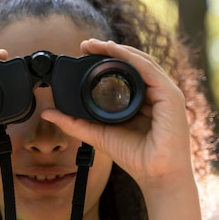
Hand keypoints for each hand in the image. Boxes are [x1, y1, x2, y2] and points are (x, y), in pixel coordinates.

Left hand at [41, 39, 193, 192]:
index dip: (106, 60)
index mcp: (143, 100)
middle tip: (86, 44)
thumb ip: (74, 123)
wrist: (156, 175)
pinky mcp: (170, 96)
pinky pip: (149, 70)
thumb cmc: (135, 157)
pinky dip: (132, 58)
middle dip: (110, 51)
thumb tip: (48, 113)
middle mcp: (156, 93)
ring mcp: (165, 93)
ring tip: (98, 44)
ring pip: (141, 61)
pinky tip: (116, 52)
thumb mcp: (98, 134)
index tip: (84, 52)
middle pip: (133, 63)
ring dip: (118, 50)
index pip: (126, 72)